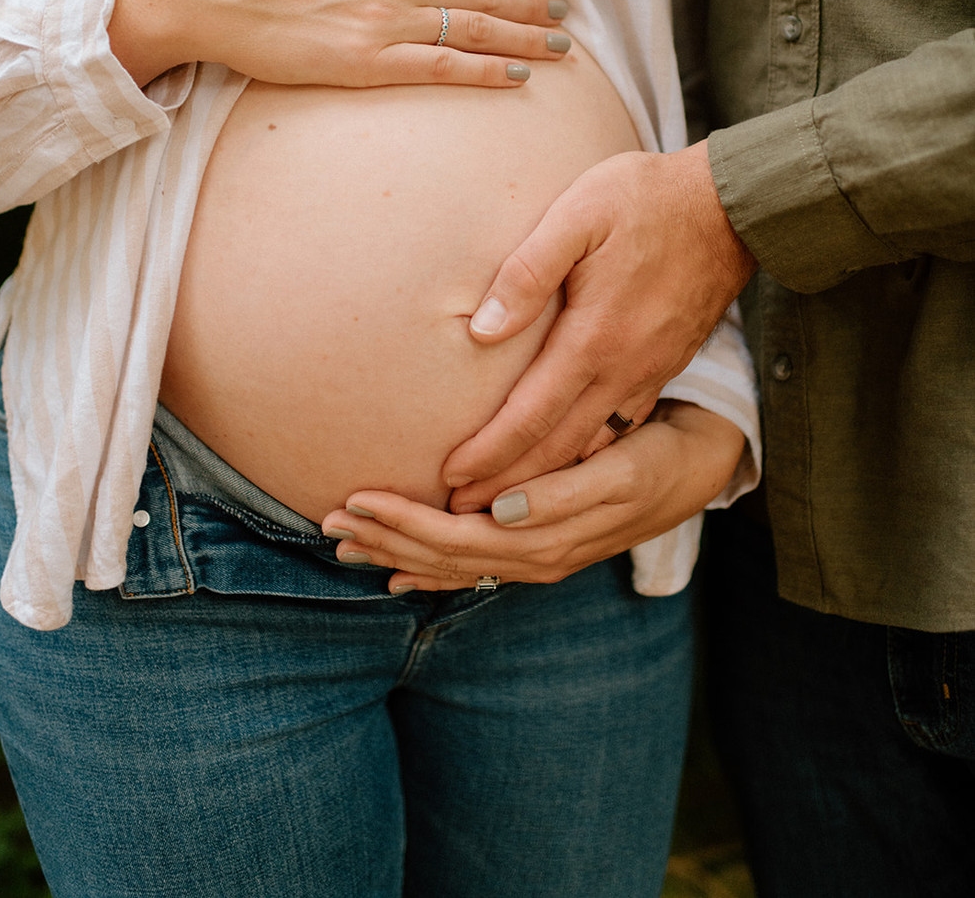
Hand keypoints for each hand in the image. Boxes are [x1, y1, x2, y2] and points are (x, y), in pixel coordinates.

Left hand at [320, 402, 746, 591]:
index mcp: (547, 536)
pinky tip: (396, 569)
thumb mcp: (618, 470)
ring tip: (345, 544)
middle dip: (383, 538)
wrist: (698, 465)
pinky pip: (474, 564)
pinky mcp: (539, 543)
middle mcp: (535, 555)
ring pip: (452, 562)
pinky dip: (430, 566)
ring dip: (396, 551)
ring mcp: (537, 555)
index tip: (354, 499)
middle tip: (326, 521)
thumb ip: (560, 493)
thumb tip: (497, 509)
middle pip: (442, 555)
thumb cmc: (657, 455)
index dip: (402, 522)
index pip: (456, 537)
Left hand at [436, 144, 755, 488]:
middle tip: (463, 515)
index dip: (488, 454)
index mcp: (595, 338)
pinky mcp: (665, 366)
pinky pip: (620, 426)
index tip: (450, 481)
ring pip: (591, 444)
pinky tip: (567, 461)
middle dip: (508, 487)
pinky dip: (586, 455)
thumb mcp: (577, 215)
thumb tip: (482, 330)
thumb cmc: (644, 199)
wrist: (731, 206)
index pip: (531, 416)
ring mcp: (650, 372)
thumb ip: (527, 272)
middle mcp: (624, 369)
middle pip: (558, 447)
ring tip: (504, 502)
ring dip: (545, 479)